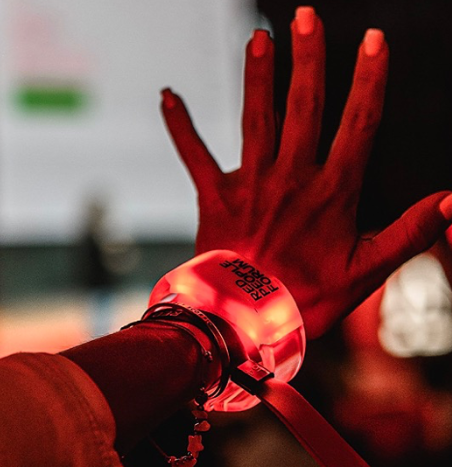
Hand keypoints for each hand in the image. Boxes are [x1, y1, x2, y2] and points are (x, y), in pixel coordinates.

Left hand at [161, 5, 451, 338]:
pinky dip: (180, 125)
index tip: (375, 40)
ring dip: (257, 76)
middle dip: (308, 58)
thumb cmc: (306, 300)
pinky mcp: (213, 199)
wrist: (243, 325)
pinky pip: (194, 155)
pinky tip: (168, 94)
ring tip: (259, 37)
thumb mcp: (367, 271)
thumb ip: (410, 231)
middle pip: (304, 106)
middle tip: (306, 17)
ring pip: (255, 119)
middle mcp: (290, 178)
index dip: (369, 80)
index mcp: (332, 191)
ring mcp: (249, 186)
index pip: (359, 123)